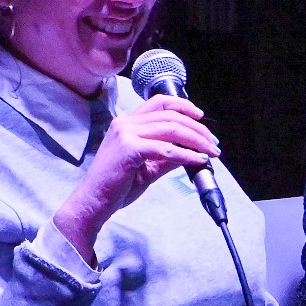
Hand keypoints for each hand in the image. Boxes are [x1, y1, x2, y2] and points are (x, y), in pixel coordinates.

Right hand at [54, 94, 219, 261]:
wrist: (92, 203)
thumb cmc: (115, 187)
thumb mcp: (146, 168)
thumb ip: (166, 157)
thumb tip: (191, 153)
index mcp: (126, 123)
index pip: (159, 103)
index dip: (184, 106)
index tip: (201, 118)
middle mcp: (125, 123)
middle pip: (171, 115)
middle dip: (197, 128)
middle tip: (213, 143)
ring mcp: (125, 134)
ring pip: (171, 129)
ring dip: (196, 140)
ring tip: (210, 152)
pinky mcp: (129, 149)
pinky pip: (166, 149)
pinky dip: (186, 155)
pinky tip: (198, 161)